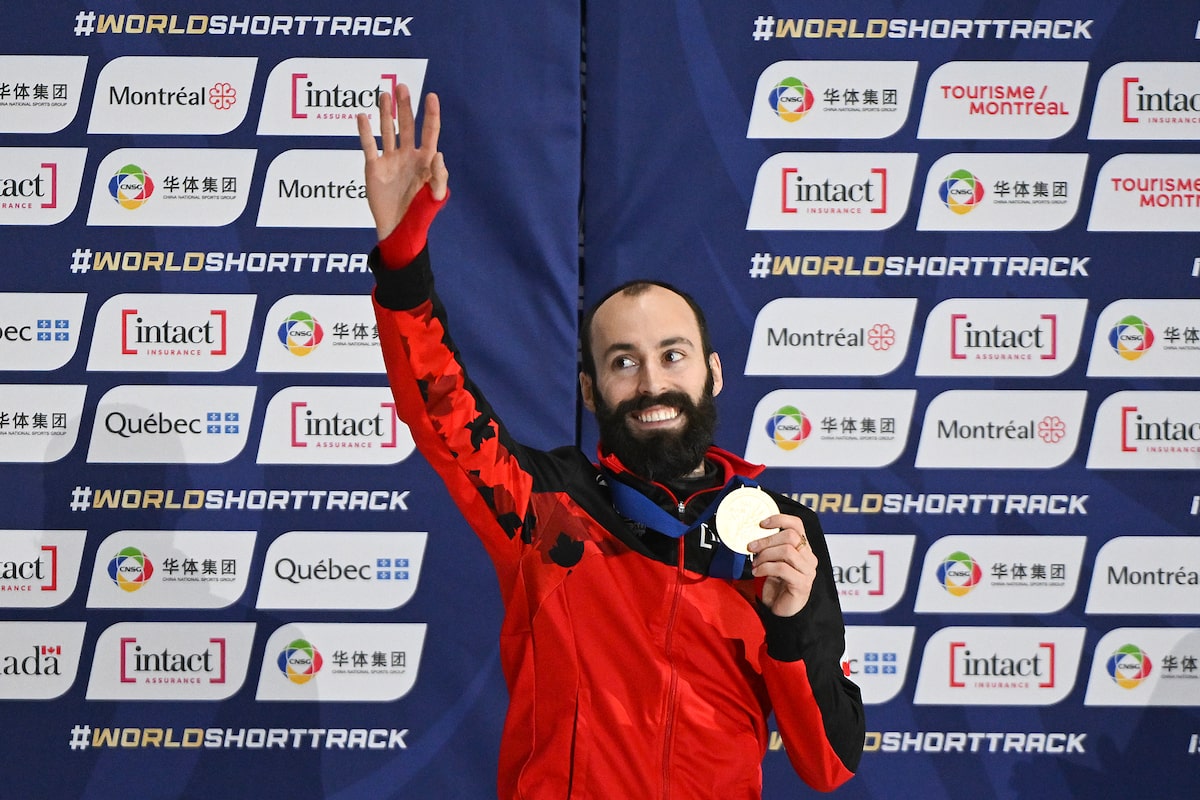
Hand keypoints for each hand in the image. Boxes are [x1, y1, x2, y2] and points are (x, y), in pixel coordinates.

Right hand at [356, 84, 447, 240]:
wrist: (398, 230)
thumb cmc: (421, 216)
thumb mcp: (435, 198)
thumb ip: (439, 177)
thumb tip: (438, 154)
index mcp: (425, 161)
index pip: (430, 132)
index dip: (431, 114)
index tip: (431, 96)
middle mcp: (407, 156)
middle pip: (407, 125)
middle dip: (405, 106)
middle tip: (402, 86)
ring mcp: (390, 160)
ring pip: (387, 130)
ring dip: (386, 113)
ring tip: (384, 94)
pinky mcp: (374, 167)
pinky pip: (368, 145)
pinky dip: (365, 131)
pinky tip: (362, 116)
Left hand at [747, 514, 816, 616]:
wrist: (781, 609)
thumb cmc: (777, 584)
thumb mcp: (772, 560)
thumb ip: (770, 547)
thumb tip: (753, 534)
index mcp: (803, 547)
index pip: (797, 524)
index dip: (779, 519)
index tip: (761, 523)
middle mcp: (809, 557)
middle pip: (790, 536)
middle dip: (766, 540)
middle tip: (751, 547)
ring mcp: (808, 570)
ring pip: (786, 551)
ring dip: (765, 555)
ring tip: (755, 563)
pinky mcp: (802, 583)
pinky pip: (782, 568)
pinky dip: (765, 568)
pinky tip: (757, 572)